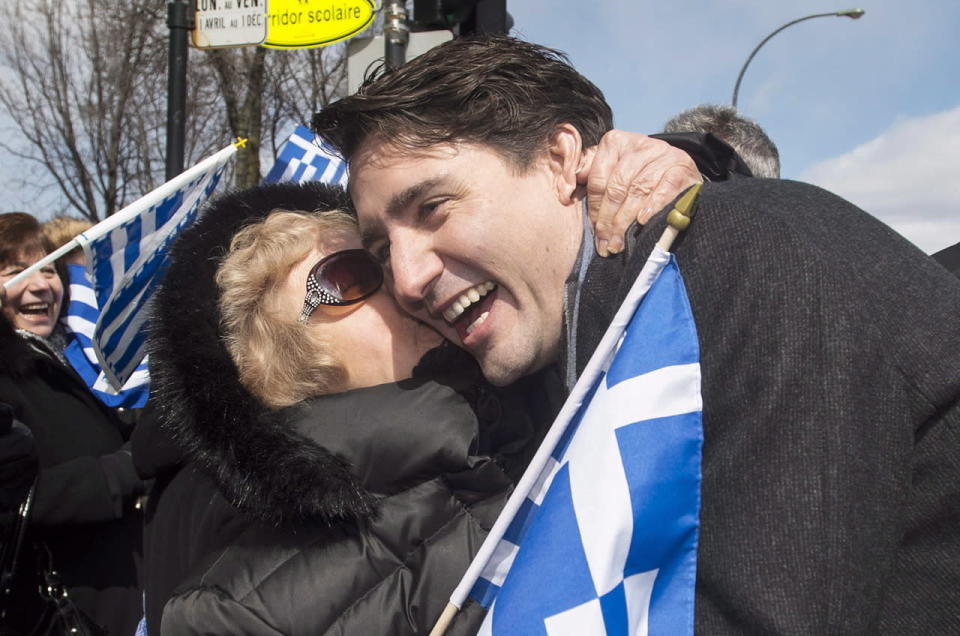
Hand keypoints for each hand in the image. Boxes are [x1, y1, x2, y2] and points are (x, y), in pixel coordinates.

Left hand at [578, 130, 700, 256]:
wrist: (678, 172)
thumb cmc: (638, 176)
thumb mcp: (613, 171)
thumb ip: (590, 176)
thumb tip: (565, 190)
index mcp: (615, 142)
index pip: (599, 180)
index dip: (595, 210)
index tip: (595, 233)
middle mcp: (639, 144)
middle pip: (617, 187)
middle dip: (609, 220)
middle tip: (606, 244)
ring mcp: (663, 153)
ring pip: (638, 190)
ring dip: (626, 221)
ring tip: (620, 243)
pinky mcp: (682, 166)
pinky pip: (664, 188)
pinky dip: (653, 206)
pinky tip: (643, 222)